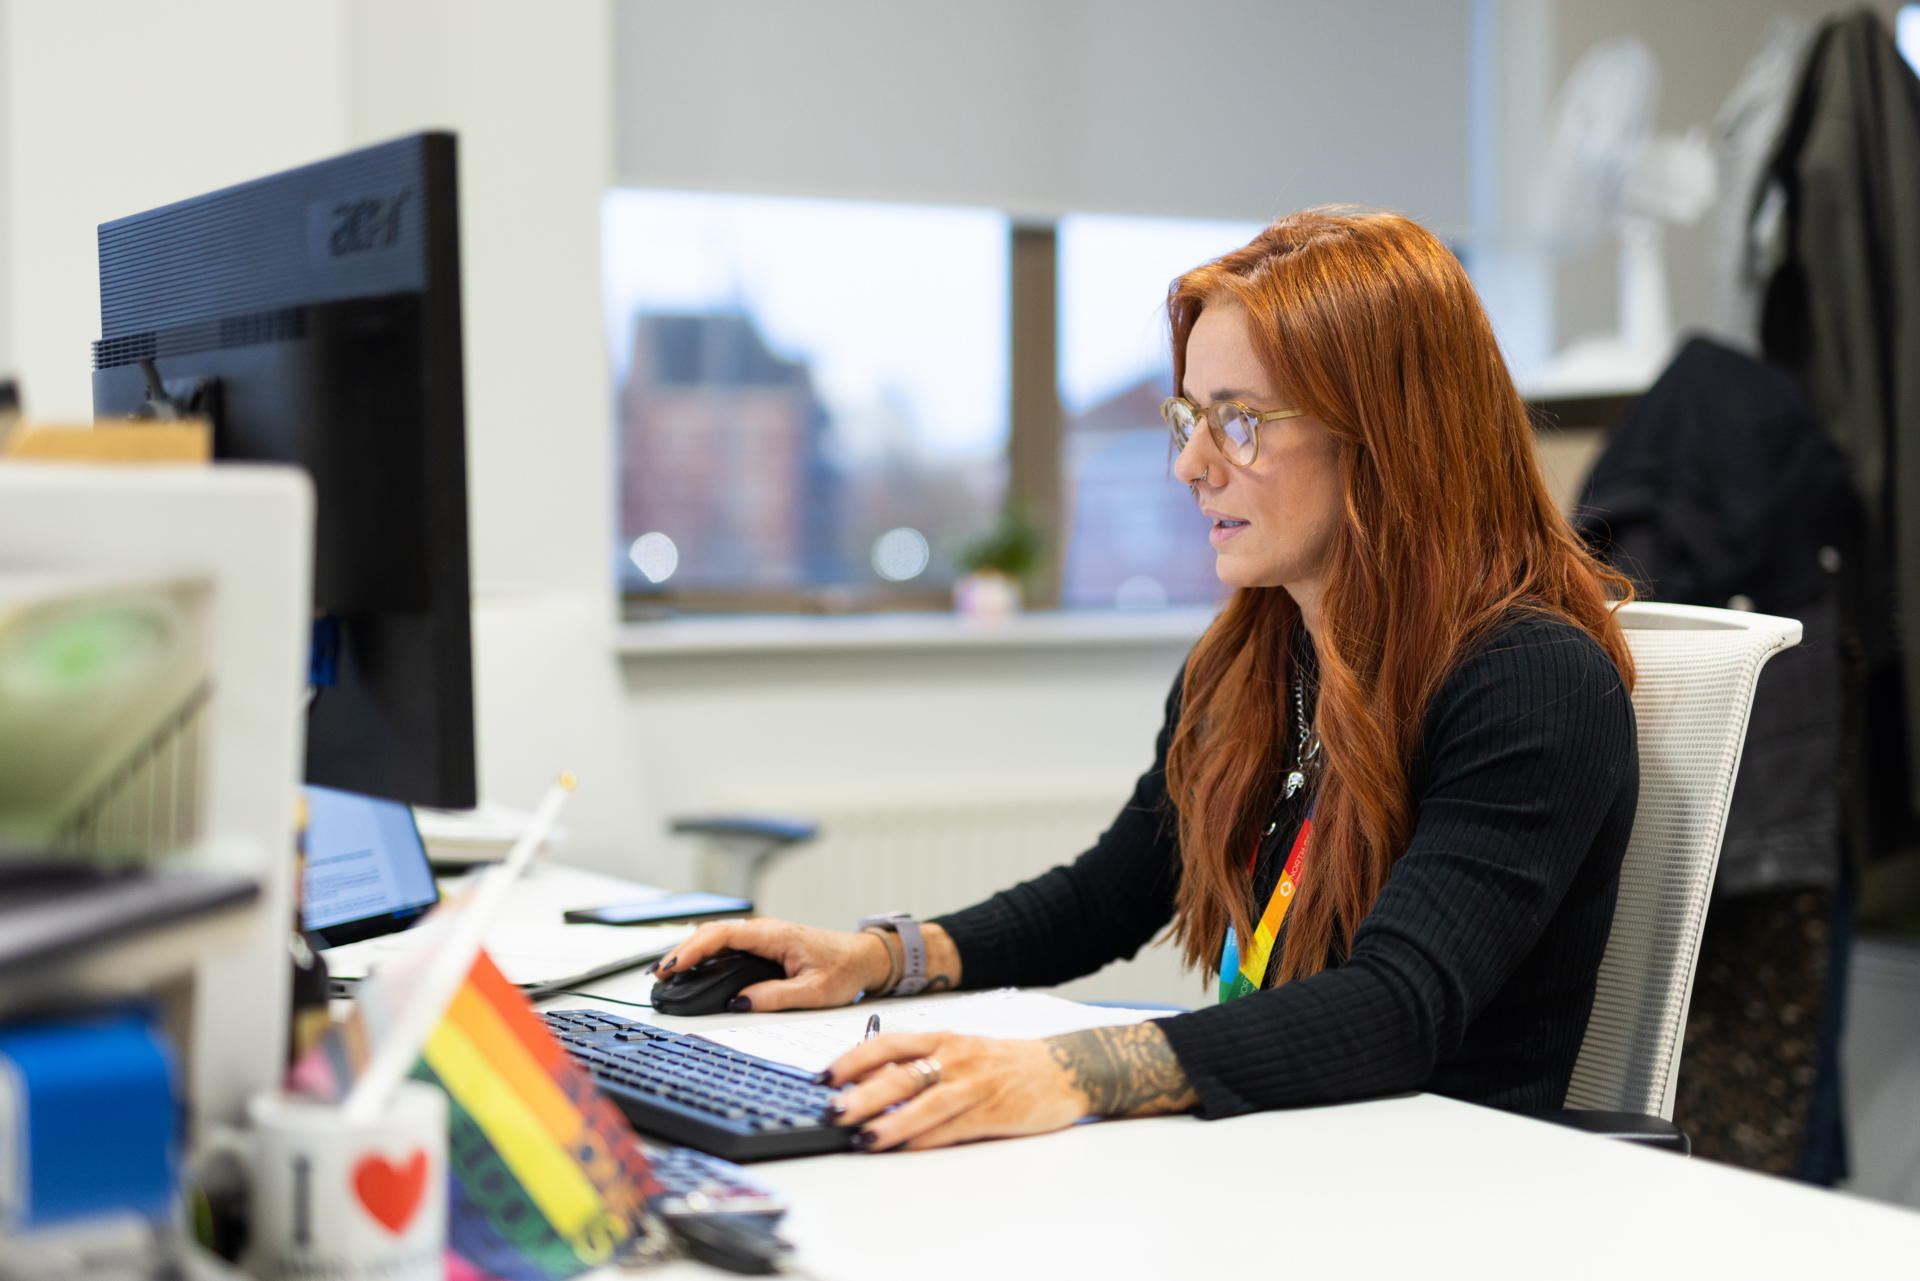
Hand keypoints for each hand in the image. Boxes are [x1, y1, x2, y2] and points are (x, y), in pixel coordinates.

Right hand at [650, 918, 891, 1011]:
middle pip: (712, 932)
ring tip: (668, 973)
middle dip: (683, 951)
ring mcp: (763, 936)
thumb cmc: (844, 970)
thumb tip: (739, 1003)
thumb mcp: (814, 991)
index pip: (723, 934)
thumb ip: (776, 997)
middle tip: (660, 974)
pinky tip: (693, 969)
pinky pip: (727, 944)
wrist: (864, 957)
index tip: (673, 966)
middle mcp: (765, 930)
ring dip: (691, 951)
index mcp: (775, 935)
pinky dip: (705, 954)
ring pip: (717, 936)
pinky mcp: (763, 945)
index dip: (693, 949)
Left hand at [820, 1023, 1200, 1151]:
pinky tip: (904, 1149)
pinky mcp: (993, 1112)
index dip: (852, 1059)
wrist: (1065, 1068)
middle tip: (831, 1109)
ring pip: (925, 1102)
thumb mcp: (959, 1051)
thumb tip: (865, 1083)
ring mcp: (975, 1085)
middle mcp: (955, 1057)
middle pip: (900, 1073)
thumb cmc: (1004, 1062)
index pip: (887, 1043)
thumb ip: (918, 1063)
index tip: (823, 1077)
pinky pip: (953, 1128)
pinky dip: (926, 1139)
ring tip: (863, 1137)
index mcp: (942, 1038)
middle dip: (861, 1093)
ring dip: (890, 1120)